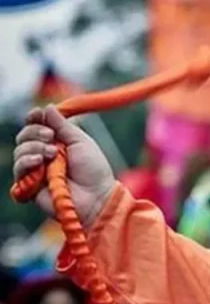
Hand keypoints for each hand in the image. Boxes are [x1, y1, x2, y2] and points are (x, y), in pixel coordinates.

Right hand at [13, 105, 115, 227]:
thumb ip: (62, 126)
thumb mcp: (80, 142)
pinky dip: (26, 162)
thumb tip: (47, 107)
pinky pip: (18, 169)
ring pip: (19, 151)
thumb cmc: (94, 170)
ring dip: (33, 147)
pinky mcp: (30, 186)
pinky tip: (39, 161)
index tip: (37, 114)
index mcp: (56, 142)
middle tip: (50, 137)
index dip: (34, 118)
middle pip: (24, 136)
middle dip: (34, 132)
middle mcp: (43, 155)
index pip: (36, 126)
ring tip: (52, 153)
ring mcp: (36, 170)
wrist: (97, 196)